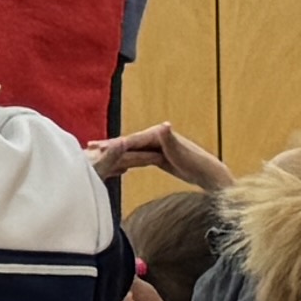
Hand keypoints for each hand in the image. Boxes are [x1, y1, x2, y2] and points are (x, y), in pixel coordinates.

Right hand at [90, 122, 232, 193]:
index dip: (114, 143)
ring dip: (115, 151)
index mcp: (159, 135)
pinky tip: (117, 162)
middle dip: (109, 145)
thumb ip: (170, 140)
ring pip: (131, 149)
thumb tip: (163, 125)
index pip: (132, 140)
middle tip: (89, 147)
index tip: (97, 146)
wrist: (211, 175)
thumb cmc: (198, 165)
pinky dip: (126, 158)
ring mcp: (158, 147)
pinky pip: (138, 156)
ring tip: (97, 153)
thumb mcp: (183, 154)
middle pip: (129, 143)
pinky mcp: (159, 157)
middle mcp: (157, 138)